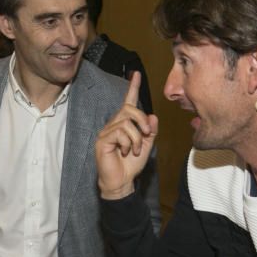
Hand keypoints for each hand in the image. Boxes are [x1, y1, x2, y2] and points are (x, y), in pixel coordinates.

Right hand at [96, 72, 158, 199]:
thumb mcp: (146, 146)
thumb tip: (153, 117)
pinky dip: (127, 143)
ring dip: (136, 138)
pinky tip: (124, 152)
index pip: (128, 102)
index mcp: (124, 124)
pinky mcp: (103, 140)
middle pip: (128, 109)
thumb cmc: (131, 165)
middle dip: (141, 120)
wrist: (122, 181)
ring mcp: (107, 132)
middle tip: (146, 133)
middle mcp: (114, 124)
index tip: (136, 75)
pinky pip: (119, 133)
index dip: (133, 88)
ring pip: (126, 122)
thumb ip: (150, 131)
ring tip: (133, 150)